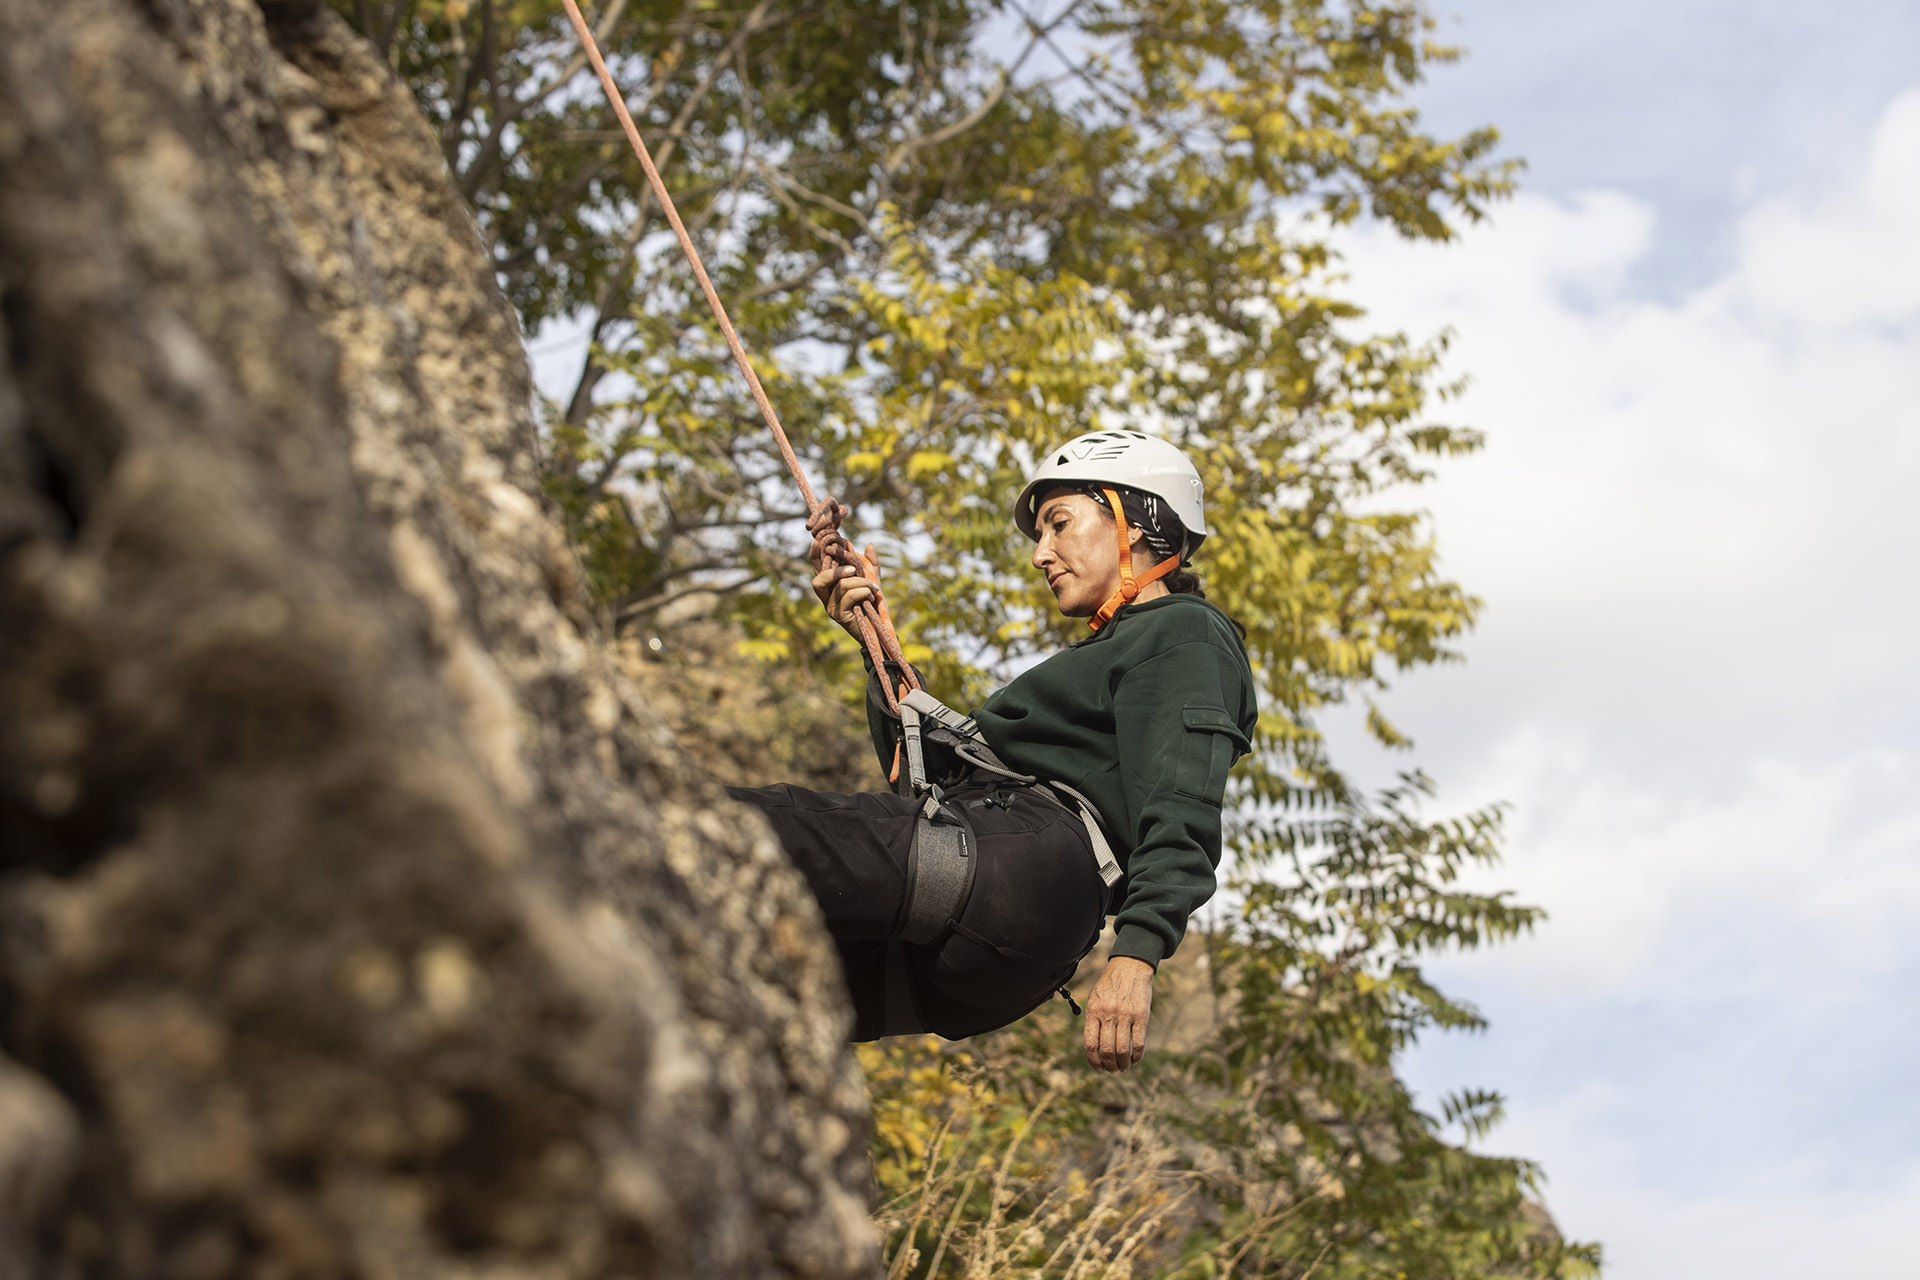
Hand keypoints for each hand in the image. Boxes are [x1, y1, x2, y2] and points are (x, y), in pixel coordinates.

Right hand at [807, 507, 880, 638]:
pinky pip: (850, 595)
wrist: (880, 627)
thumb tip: (869, 545)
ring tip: (874, 587)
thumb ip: (870, 563)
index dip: (814, 555)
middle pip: (819, 579)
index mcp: (830, 586)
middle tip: (854, 569)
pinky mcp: (839, 616)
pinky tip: (871, 596)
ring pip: (842, 585)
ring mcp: (831, 607)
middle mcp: (826, 597)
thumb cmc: (873, 603)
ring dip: (862, 582)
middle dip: (836, 571)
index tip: (818, 540)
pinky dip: (864, 591)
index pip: (817, 568)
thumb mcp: (873, 579)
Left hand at [1083, 955, 1153, 1071]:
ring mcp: (1125, 1015)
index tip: (1098, 1069)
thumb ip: (1094, 1020)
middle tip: (1113, 1070)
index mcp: (1094, 1011)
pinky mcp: (1141, 1016)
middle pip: (1107, 1051)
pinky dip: (1137, 1056)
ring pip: (1123, 1050)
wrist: (1130, 966)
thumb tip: (1094, 1048)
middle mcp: (1108, 1014)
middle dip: (1110, 1066)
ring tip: (1124, 1067)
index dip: (1094, 1062)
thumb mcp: (1095, 998)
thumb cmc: (1110, 984)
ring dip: (1123, 1064)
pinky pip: (1139, 1043)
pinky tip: (1135, 1059)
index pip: (1090, 1045)